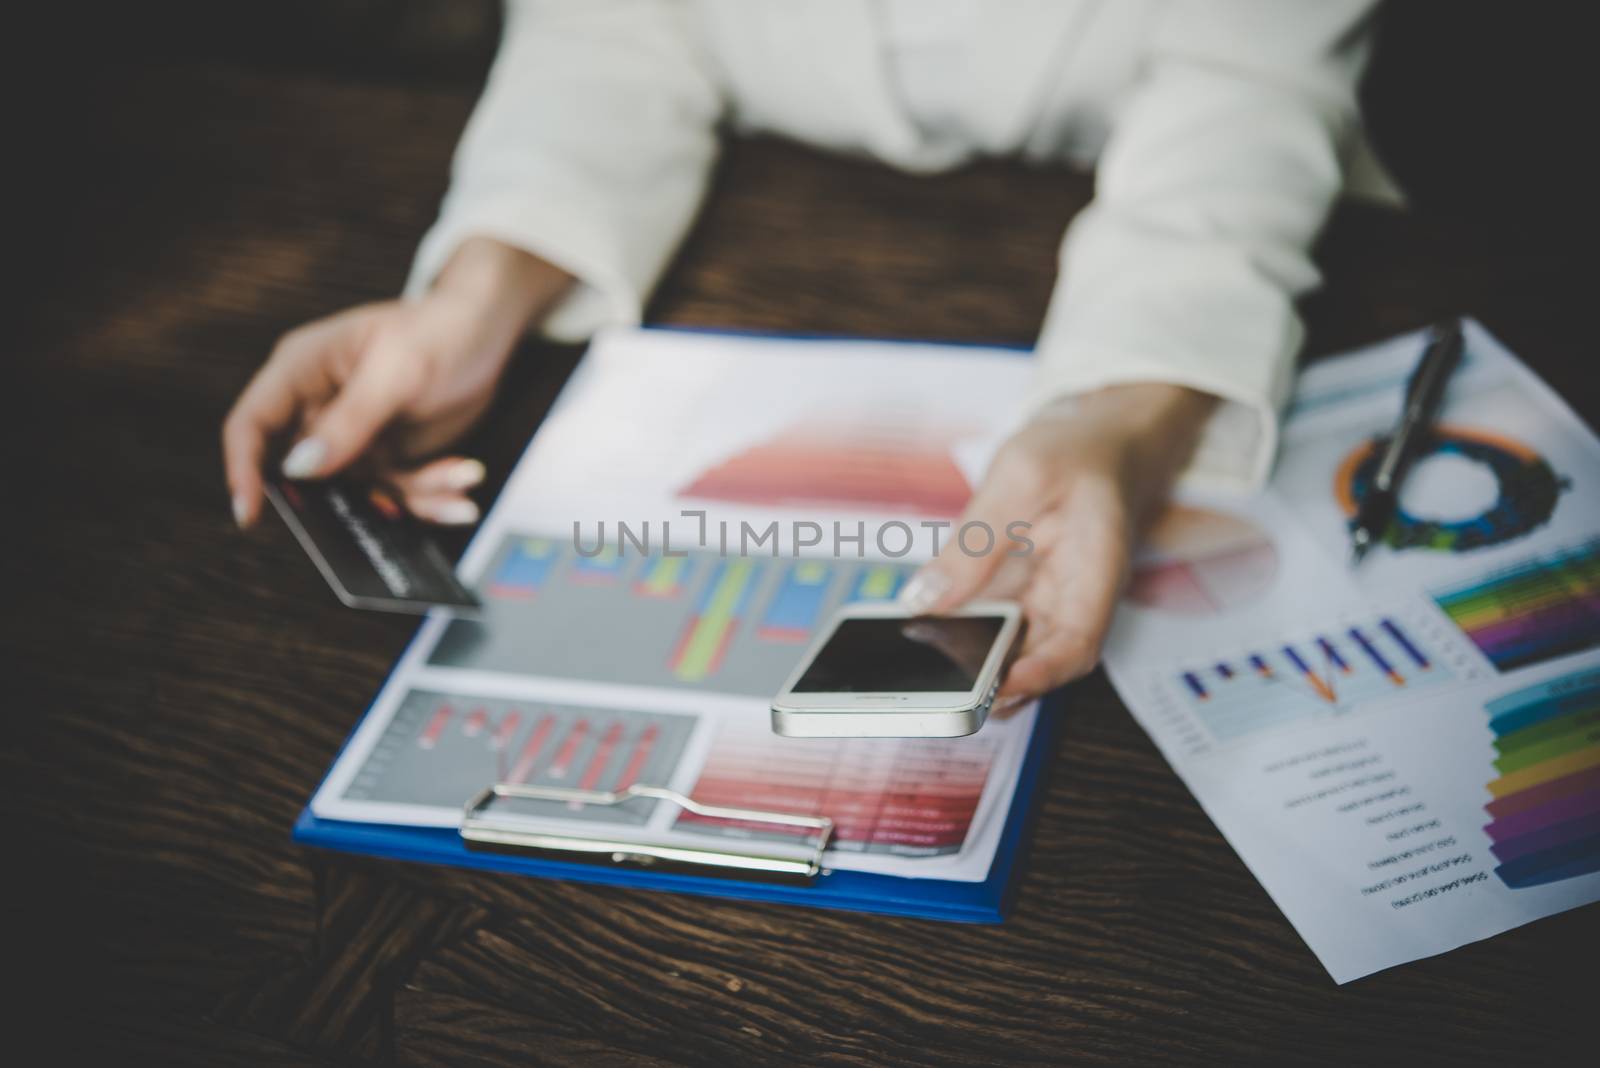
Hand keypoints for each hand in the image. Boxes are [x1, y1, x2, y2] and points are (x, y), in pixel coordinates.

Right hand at [222, 238, 571, 527]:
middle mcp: (321, 408)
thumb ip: (350, 421)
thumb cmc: (438, 331)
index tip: (251, 513)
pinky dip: (432, 492)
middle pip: (307, 474)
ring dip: (412, 495)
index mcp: (302, 371)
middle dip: (348, 500)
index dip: (243, 468)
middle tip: (385, 508)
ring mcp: (355, 435)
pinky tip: (465, 477)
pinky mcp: (389, 453)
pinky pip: (398, 490)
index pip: (252, 423)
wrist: (488, 330)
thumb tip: (301, 468)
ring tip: (460, 481)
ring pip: (362, 490)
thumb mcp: (396, 371)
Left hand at [899, 383, 1215, 706]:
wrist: (1101, 439)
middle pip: (1040, 661)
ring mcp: (1049, 600)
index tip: (996, 689)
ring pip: (1012, 650)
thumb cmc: (1077, 450)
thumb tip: (924, 599)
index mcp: (1096, 571)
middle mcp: (1076, 598)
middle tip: (938, 689)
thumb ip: (973, 541)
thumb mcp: (1021, 477)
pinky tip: (924, 631)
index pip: (1078, 645)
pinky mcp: (1024, 594)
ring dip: (971, 663)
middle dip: (992, 683)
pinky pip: (993, 624)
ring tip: (922, 667)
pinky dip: (961, 633)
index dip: (1039, 676)